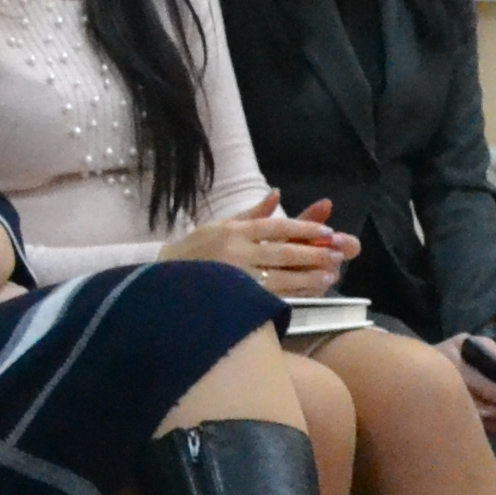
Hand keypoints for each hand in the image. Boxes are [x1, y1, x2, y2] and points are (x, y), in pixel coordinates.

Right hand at [165, 190, 357, 297]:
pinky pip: (271, 295)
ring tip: (332, 273)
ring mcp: (235, 277)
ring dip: (310, 275)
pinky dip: (294, 292)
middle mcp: (235, 252)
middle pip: (283, 251)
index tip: (326, 230)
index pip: (275, 227)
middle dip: (314, 252)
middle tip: (338, 252)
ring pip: (281, 275)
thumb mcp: (216, 226)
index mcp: (233, 231)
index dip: (304, 227)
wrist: (156, 284)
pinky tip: (312, 291)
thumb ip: (250, 213)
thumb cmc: (190, 254)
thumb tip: (277, 194)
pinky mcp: (235, 299)